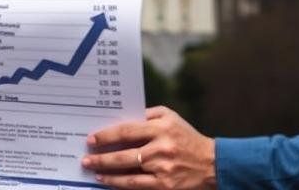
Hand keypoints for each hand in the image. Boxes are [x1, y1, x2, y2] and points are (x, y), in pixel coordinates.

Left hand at [81, 106, 215, 189]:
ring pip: (127, 171)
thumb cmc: (187, 137)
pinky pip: (136, 185)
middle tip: (86, 158)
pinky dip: (119, 183)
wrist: (212, 162)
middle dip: (101, 156)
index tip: (91, 139)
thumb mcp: (170, 117)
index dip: (106, 135)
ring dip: (106, 172)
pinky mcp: (164, 185)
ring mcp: (162, 168)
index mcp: (161, 128)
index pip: (127, 130)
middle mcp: (160, 148)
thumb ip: (147, 115)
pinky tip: (107, 181)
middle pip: (123, 153)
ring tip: (92, 170)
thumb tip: (122, 117)